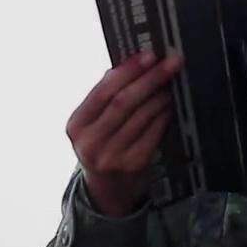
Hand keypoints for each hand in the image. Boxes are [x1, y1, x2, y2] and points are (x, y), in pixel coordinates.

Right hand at [67, 51, 182, 215]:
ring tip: (171, 82)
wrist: (107, 190)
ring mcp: (112, 156)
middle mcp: (90, 142)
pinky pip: (153, 132)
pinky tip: (169, 105)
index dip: (128, 71)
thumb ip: (105, 97)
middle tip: (170, 63)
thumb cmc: (101, 145)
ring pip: (141, 116)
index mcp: (76, 125)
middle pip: (124, 102)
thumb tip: (131, 62)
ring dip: (160, 95)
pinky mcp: (133, 165)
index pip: (102, 91)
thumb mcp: (92, 124)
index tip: (148, 56)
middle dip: (150, 78)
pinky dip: (163, 115)